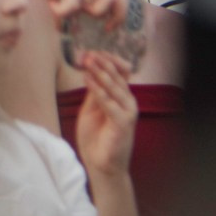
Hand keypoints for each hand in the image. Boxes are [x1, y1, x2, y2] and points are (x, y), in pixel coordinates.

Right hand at [19, 0, 124, 25]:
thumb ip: (60, 2)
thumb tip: (59, 25)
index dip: (118, 9)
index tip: (107, 25)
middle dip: (118, 15)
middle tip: (107, 27)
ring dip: (96, 11)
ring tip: (79, 12)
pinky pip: (76, 1)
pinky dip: (66, 11)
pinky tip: (54, 9)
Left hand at [73, 49, 138, 179]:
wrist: (100, 164)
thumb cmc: (96, 136)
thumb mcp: (91, 108)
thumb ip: (93, 91)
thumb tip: (89, 69)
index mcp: (121, 97)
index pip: (120, 72)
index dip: (107, 60)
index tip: (90, 51)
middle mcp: (128, 102)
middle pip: (119, 76)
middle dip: (102, 62)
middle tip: (87, 53)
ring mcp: (127, 112)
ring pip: (116, 87)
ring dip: (101, 72)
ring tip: (88, 61)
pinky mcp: (123, 123)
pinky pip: (110, 103)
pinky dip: (98, 89)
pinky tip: (87, 79)